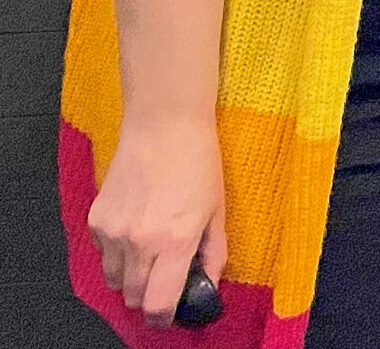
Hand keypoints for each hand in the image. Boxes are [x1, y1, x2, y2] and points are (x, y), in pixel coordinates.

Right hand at [87, 116, 226, 328]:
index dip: (165, 317)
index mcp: (175, 242)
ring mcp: (113, 232)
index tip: (170, 316)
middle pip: (133, 297)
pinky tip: (136, 228)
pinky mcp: (96, 220)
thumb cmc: (197, 163)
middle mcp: (139, 242)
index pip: (159, 303)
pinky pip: (102, 253)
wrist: (163, 126)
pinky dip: (116, 252)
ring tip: (150, 253)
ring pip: (113, 279)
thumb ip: (213, 252)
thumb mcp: (217, 210)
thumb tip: (209, 282)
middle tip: (164, 281)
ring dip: (130, 277)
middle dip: (149, 296)